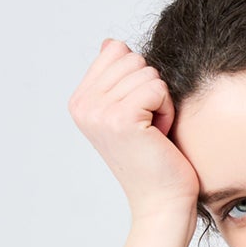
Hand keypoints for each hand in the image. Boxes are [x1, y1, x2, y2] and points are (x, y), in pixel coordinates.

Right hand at [67, 37, 199, 222]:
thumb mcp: (127, 111)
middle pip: (132, 58)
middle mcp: (83, 105)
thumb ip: (117, 77)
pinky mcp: (121, 118)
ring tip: (152, 134)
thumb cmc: (154, 160)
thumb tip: (111, 43)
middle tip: (148, 127)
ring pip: (147, 71)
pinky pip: (157, 87)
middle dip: (150, 89)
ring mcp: (98, 111)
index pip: (115, 50)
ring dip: (160, 102)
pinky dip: (166, 110)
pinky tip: (159, 136)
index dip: (138, 78)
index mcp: (80, 101)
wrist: (161, 203)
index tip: (138, 115)